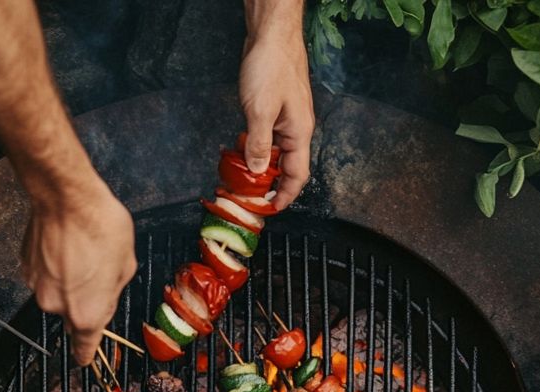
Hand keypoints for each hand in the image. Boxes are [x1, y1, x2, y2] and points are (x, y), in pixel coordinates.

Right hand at [21, 179, 136, 366]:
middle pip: (71, 316)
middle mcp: (57, 306)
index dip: (87, 354)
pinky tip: (65, 247)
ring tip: (81, 254)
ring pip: (56, 294)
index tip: (86, 358)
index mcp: (87, 314)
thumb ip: (112, 293)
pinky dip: (53, 267)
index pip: (83, 348)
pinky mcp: (25, 266)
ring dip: (68, 282)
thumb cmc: (100, 228)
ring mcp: (37, 287)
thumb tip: (104, 298)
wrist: (66, 197)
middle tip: (96, 275)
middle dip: (83, 303)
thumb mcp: (126, 266)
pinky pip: (43, 275)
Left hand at [238, 11, 314, 209]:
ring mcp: (287, 119)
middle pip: (287, 167)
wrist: (272, 33)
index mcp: (299, 133)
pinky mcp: (276, 109)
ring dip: (260, 166)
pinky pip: (268, 137)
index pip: (297, 176)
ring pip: (276, 152)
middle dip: (269, 185)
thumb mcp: (260, 110)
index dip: (285, 196)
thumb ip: (259, 144)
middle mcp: (297, 129)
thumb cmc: (271, 67)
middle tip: (248, 197)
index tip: (269, 209)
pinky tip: (239, 149)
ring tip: (240, 178)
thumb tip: (258, 171)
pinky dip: (255, 147)